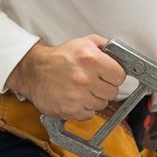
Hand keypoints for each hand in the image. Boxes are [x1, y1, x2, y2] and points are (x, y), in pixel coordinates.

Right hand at [7, 35, 125, 120]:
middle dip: (105, 88)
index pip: (120, 76)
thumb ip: (105, 45)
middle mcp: (85, 78)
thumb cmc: (59, 57)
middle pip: (112, 92)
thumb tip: (122, 54)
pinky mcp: (70, 110)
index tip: (109, 76)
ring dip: (95, 99)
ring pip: (102, 104)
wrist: (34, 71)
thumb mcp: (83, 42)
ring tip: (84, 90)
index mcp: (91, 59)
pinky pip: (89, 114)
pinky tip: (77, 99)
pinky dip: (85, 109)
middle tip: (95, 83)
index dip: (115, 76)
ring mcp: (78, 96)